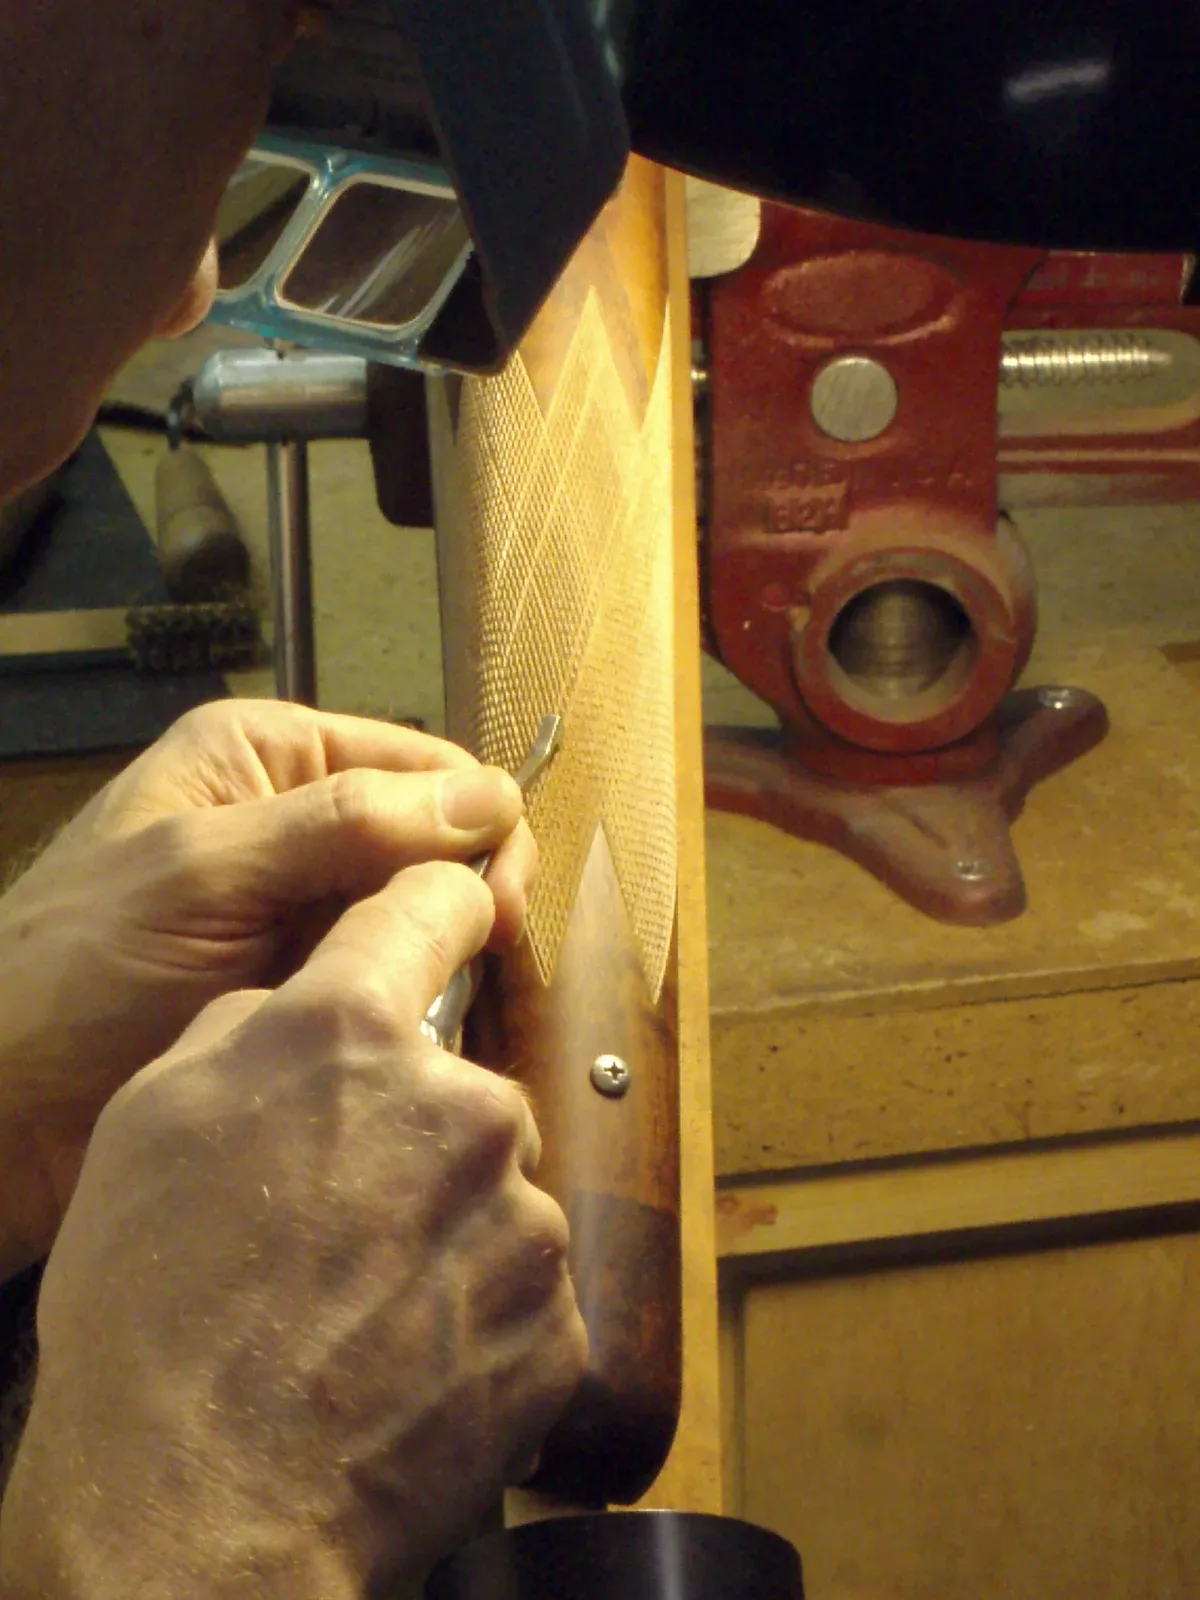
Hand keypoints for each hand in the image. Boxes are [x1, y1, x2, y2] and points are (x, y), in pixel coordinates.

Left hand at [0, 700, 535, 1277]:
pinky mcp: (305, 986)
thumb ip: (344, 825)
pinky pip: (394, 979)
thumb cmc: (75, 973)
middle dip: (470, 898)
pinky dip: (419, 1006)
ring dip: (449, 959)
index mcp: (269, 757)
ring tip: (453, 1021)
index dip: (478, 825)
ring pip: (423, 915)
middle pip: (436, 839)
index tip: (500, 909)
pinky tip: (422, 1045)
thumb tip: (493, 795)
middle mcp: (298, 820)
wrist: (0, 1112)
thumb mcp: (203, 875)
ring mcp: (303, 909)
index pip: (424, 764)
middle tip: (479, 974)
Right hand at [0, 860, 586, 1598]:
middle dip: (414, 1126)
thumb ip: (249, 1027)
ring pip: (497, 1188)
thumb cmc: (153, 1316)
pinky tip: (398, 1357)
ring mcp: (523, 1219)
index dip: (431, 907)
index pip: (434, 902)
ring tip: (355, 1303)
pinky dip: (475, 1313)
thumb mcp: (150, 1123)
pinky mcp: (558, 1323)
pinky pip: (522, 1287)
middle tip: (335, 1212)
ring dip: (447, 1225)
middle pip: (461, 1079)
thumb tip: (303, 1007)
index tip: (441, 919)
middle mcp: (462, 1107)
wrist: (199, 1516)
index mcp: (354, 1037)